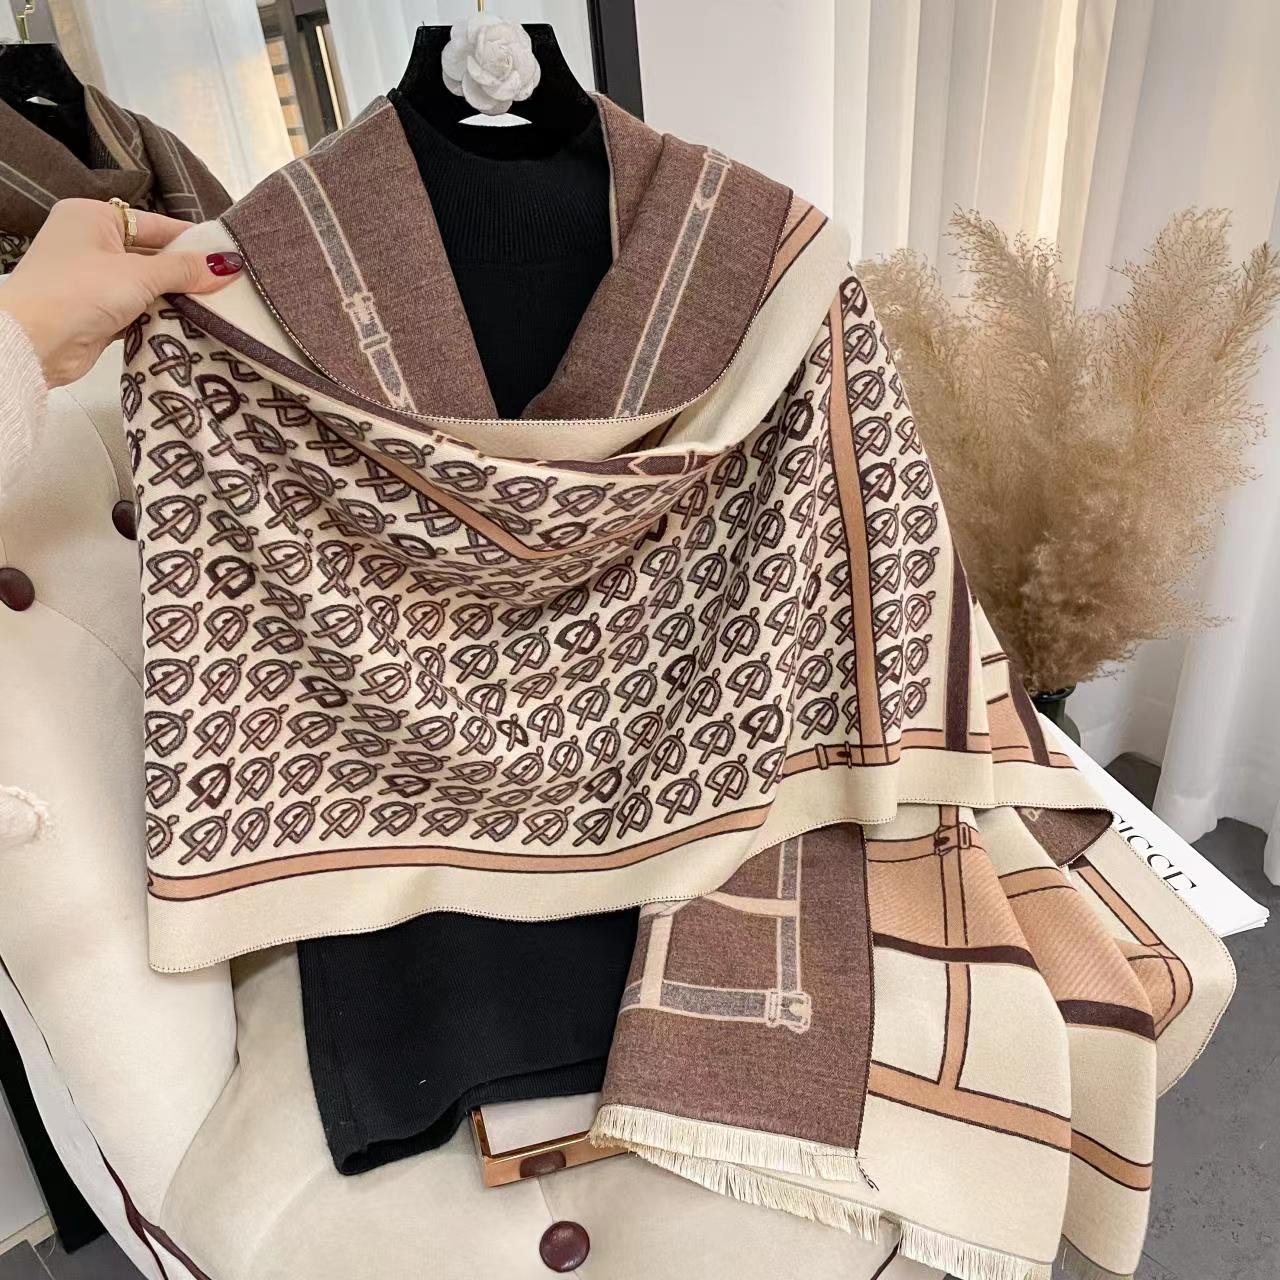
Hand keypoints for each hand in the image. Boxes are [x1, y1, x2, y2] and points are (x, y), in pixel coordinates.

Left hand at [0, 197, 242, 388]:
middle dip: (186, 272)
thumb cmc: (80, 291)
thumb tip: (229, 264)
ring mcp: (92, 279)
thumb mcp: (140, 274)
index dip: (191, 241)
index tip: (228, 256)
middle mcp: (90, 243)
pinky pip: (138, 309)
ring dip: (175, 298)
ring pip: (147, 285)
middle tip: (229, 286)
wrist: (34, 342)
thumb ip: (185, 270)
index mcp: (93, 217)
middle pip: (152, 255)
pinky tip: (189, 323)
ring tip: (218, 307)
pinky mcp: (97, 312)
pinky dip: (159, 316)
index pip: (154, 224)